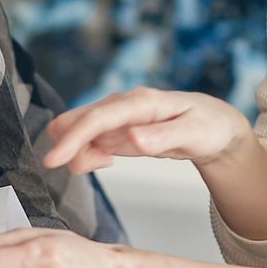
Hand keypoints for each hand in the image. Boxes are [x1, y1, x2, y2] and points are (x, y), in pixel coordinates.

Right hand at [43, 86, 252, 173]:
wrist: (213, 125)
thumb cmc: (207, 126)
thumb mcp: (195, 134)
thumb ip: (163, 136)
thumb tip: (133, 137)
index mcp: (140, 102)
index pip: (97, 118)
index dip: (72, 137)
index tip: (53, 159)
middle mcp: (121, 105)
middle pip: (77, 121)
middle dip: (71, 147)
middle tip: (97, 165)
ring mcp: (114, 116)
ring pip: (77, 133)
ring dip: (80, 153)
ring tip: (107, 163)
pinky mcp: (112, 129)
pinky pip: (85, 141)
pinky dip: (86, 154)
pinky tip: (106, 160)